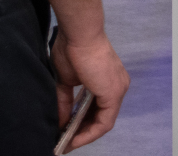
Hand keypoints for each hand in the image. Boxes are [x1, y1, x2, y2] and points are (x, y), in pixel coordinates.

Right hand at [51, 31, 129, 149]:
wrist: (79, 34)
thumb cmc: (72, 49)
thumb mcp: (66, 80)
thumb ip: (65, 101)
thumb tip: (59, 122)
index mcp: (108, 79)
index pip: (98, 108)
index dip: (83, 123)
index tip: (67, 132)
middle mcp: (118, 85)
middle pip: (101, 117)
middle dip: (82, 131)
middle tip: (65, 141)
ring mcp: (118, 89)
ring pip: (103, 121)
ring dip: (84, 135)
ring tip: (67, 144)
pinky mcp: (114, 94)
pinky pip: (104, 122)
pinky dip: (89, 132)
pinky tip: (74, 139)